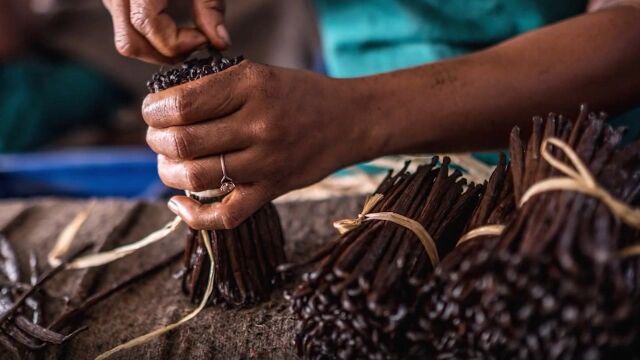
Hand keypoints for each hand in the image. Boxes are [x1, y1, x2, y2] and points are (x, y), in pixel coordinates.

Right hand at [102, 0, 230, 62]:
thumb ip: (211, 7)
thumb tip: (220, 42)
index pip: (148, 25)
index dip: (178, 42)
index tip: (203, 40)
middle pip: (130, 42)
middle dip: (166, 53)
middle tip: (195, 45)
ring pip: (127, 41)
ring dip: (158, 50)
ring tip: (187, 39)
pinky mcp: (116, 1)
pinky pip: (129, 31)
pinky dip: (152, 40)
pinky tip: (174, 30)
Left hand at [143, 61, 377, 228]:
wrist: (349, 120)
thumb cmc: (299, 94)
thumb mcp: (259, 73)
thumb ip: (216, 87)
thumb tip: (164, 108)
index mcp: (251, 86)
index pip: (182, 104)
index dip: (154, 110)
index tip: (152, 112)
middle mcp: (259, 124)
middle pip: (184, 142)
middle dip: (156, 141)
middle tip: (157, 137)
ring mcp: (267, 162)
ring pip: (196, 177)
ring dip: (168, 172)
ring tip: (169, 162)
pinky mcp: (273, 189)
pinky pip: (226, 215)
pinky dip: (195, 215)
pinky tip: (180, 202)